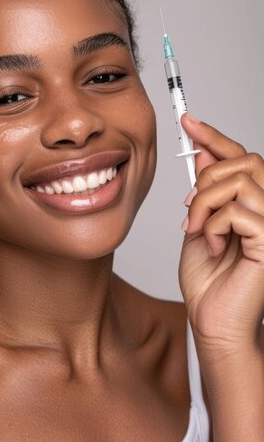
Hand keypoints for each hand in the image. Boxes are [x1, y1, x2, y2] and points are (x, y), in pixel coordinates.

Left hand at [178, 113, 263, 356]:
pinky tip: (213, 246)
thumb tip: (202, 151)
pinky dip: (212, 226)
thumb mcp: (199, 224)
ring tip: (197, 231)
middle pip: (243, 161)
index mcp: (254, 203)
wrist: (213, 321)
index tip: (188, 120)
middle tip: (190, 209)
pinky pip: (236, 210)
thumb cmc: (209, 281)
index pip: (241, 157)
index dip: (214, 135)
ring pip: (238, 182)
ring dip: (204, 205)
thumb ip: (205, 190)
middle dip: (205, 179)